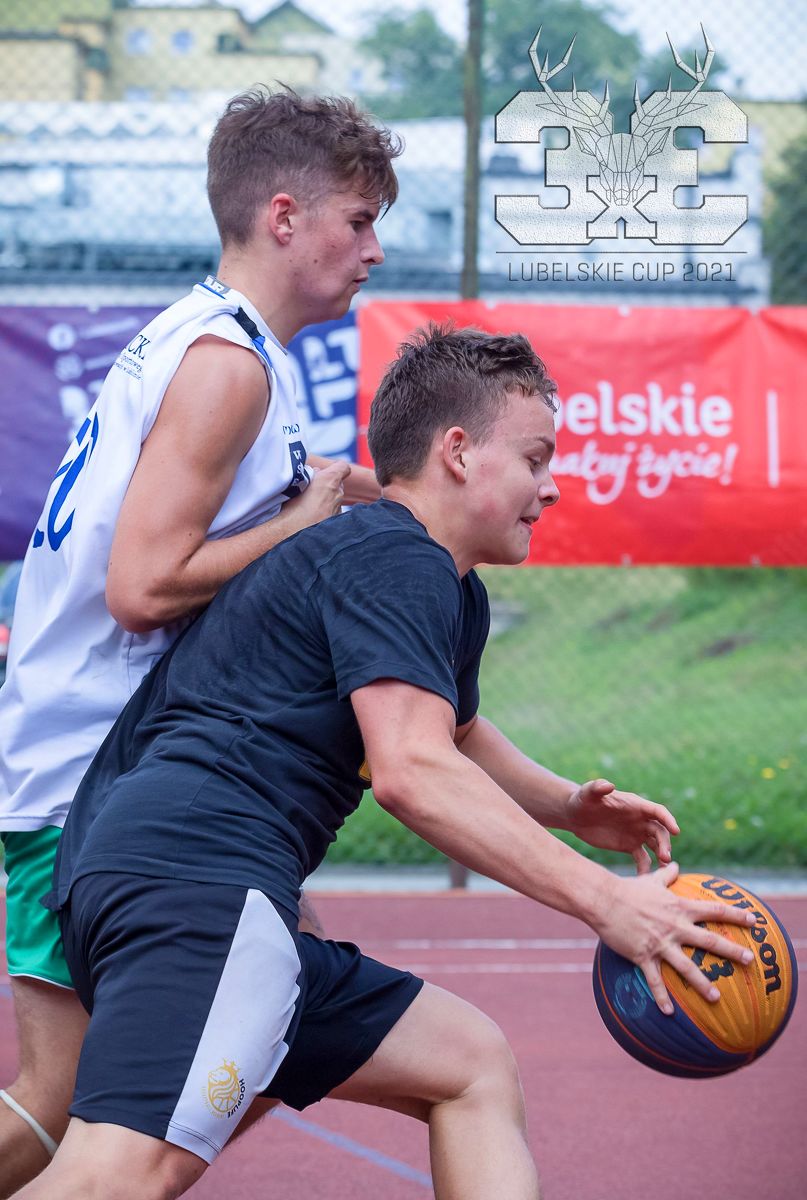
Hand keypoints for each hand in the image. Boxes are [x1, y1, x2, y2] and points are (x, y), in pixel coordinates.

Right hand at [283, 461, 350, 530]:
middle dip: (327, 485)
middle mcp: (338, 494)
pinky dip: (326, 513)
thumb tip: (317, 473)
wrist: (293, 533)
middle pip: (337, 485)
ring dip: (326, 500)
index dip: (336, 468)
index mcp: (330, 480)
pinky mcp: (336, 523)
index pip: (343, 467)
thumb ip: (311, 475)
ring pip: (335, 500)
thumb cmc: (292, 508)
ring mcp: (338, 509)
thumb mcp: (298, 484)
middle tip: (312, 489)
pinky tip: (313, 518)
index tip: (326, 472)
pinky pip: (333, 513)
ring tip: (309, 506)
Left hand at [566, 778, 678, 872]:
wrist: (575, 815)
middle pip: (660, 831)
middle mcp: (640, 820)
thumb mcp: (588, 792)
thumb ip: (597, 787)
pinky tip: (644, 878)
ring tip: (662, 870)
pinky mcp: (629, 846)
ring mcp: (636, 834)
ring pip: (655, 846)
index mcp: (635, 805)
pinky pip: (642, 858)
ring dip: (661, 856)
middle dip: (665, 844)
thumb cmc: (582, 799)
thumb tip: (608, 785)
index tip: (676, 831)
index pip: (657, 811)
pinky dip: (646, 868)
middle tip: (665, 858)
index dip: (668, 820)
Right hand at [594, 862, 757, 1013]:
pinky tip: (668, 1012)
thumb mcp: (651, 880)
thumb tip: (676, 864)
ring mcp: (660, 943)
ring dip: (703, 984)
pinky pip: (655, 980)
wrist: (604, 900)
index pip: (713, 910)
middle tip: (750, 960)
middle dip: (732, 951)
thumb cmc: (628, 889)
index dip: (735, 914)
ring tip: (717, 998)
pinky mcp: (643, 956)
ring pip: (686, 967)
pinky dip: (661, 998)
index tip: (754, 920)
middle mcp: (674, 926)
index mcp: (679, 908)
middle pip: (709, 940)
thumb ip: (666, 875)